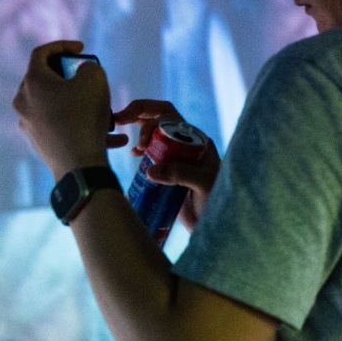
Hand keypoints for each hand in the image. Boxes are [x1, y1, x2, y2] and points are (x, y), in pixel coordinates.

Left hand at [13, 41, 115, 177]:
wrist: (78, 163)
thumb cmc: (84, 116)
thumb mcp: (95, 80)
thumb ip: (88, 67)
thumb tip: (82, 73)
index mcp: (33, 82)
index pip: (41, 53)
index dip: (63, 46)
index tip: (82, 49)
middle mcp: (24, 101)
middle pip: (46, 80)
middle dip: (70, 76)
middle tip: (89, 78)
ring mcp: (29, 123)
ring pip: (55, 104)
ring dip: (78, 102)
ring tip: (104, 110)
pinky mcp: (39, 141)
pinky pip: (61, 125)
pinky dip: (80, 123)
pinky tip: (108, 135)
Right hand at [113, 99, 219, 230]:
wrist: (211, 224)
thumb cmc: (216, 201)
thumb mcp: (203, 184)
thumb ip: (181, 174)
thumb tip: (150, 170)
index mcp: (197, 141)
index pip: (169, 116)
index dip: (148, 116)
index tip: (137, 134)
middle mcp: (185, 145)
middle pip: (159, 120)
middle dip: (140, 118)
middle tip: (125, 131)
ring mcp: (175, 157)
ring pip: (153, 135)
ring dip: (140, 134)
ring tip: (135, 150)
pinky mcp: (166, 172)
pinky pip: (150, 154)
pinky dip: (140, 150)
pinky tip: (135, 155)